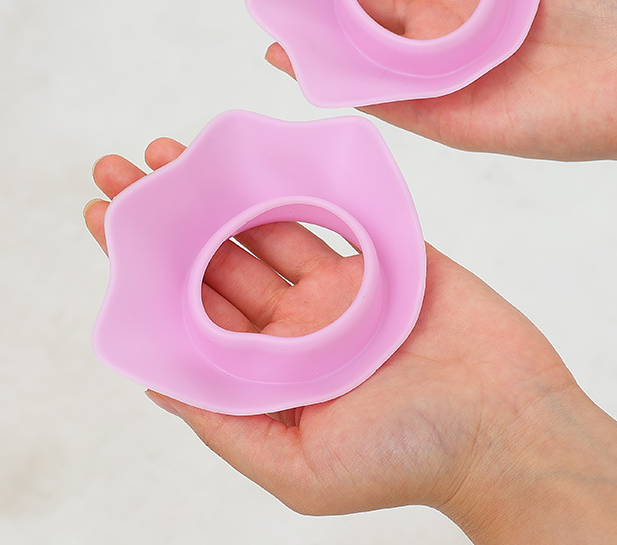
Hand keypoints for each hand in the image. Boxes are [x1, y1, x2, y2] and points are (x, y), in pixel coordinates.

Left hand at [85, 140, 616, 542]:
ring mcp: (342, 283)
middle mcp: (301, 323)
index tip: (106, 215)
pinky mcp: (384, 251)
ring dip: (219, 187)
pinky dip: (294, 182)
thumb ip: (226, 421)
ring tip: (171, 150)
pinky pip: (332, 208)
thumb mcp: (299, 467)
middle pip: (218, 257)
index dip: (145, 264)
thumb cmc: (411, 456)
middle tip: (121, 166)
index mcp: (275, 369)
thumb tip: (155, 382)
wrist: (510, 423)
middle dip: (169, 214)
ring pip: (265, 223)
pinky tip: (254, 154)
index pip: (192, 307)